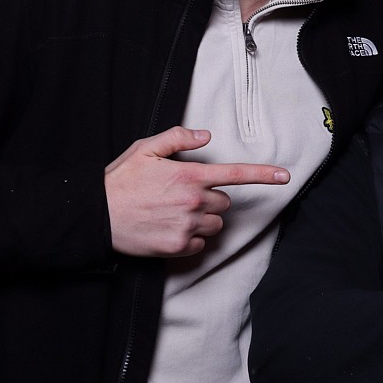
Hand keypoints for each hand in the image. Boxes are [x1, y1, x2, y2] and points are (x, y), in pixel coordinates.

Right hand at [104, 126, 289, 257]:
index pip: (236, 174)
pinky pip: (201, 244)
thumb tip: (206, 135)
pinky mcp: (179, 248)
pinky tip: (170, 228)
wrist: (97, 217)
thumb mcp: (145, 149)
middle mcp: (194, 202)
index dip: (264, 174)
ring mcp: (187, 227)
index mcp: (190, 176)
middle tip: (182, 195)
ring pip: (215, 223)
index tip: (286, 176)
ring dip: (203, 218)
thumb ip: (178, 138)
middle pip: (225, 202)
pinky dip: (191, 238)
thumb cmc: (121, 181)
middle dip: (210, 198)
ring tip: (174, 213)